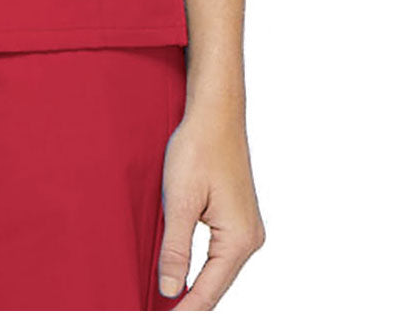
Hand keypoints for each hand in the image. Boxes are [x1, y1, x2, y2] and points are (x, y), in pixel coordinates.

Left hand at [157, 101, 265, 307]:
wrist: (215, 112)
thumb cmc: (198, 148)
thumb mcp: (180, 200)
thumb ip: (176, 249)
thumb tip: (172, 291)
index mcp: (239, 239)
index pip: (209, 292)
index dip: (184, 310)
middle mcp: (249, 239)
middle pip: (216, 286)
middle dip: (189, 302)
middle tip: (156, 309)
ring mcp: (246, 229)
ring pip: (217, 271)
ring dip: (195, 286)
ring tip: (167, 300)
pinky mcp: (237, 219)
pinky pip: (218, 254)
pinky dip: (201, 268)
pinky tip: (183, 273)